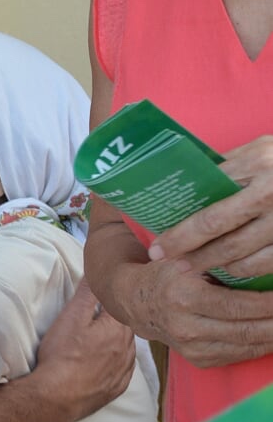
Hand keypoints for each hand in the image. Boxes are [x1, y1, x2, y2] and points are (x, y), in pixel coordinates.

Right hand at [33, 279, 134, 421]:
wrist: (56, 398)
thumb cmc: (61, 356)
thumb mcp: (71, 318)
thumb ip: (87, 294)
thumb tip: (96, 273)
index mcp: (118, 329)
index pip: (123, 304)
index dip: (116, 296)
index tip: (110, 288)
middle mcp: (127, 349)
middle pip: (128, 325)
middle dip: (120, 316)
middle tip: (107, 309)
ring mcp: (124, 371)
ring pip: (129, 347)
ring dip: (120, 338)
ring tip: (106, 332)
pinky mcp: (118, 387)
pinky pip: (125, 368)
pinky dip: (119, 360)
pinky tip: (108, 358)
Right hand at [113, 254, 272, 366]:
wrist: (135, 302)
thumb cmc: (166, 274)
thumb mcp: (185, 258)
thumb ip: (216, 260)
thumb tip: (260, 261)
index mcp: (184, 298)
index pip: (238, 306)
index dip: (269, 303)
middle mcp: (186, 327)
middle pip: (247, 330)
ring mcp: (192, 347)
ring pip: (247, 346)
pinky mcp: (198, 359)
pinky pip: (239, 355)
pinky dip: (260, 345)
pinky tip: (271, 332)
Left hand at [150, 135, 272, 278]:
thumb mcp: (264, 150)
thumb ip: (231, 167)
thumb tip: (187, 190)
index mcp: (259, 163)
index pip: (208, 207)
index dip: (180, 232)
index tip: (159, 245)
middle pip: (220, 233)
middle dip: (190, 252)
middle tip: (170, 262)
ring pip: (244, 256)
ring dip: (216, 265)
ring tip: (196, 267)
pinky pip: (268, 265)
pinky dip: (247, 271)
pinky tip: (233, 270)